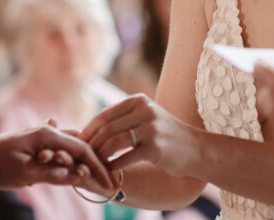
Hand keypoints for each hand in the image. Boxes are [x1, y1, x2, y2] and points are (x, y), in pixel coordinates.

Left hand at [0, 124, 115, 191]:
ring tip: (96, 180)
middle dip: (95, 164)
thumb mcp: (27, 173)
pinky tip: (78, 170)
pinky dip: (71, 160)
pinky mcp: (37, 143)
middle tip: (108, 183)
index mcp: (48, 136)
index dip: (98, 167)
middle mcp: (48, 131)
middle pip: (81, 146)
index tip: (110, 183)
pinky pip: (61, 150)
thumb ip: (54, 173)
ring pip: (72, 147)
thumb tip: (79, 176)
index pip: (82, 150)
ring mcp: (43, 135)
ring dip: (83, 163)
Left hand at [80, 94, 199, 176]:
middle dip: (91, 144)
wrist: (194, 148)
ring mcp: (151, 128)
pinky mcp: (155, 147)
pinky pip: (126, 157)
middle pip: (107, 128)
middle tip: (82, 157)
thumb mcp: (145, 118)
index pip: (105, 115)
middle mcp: (145, 110)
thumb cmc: (164, 135)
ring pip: (114, 142)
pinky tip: (107, 172)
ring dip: (99, 155)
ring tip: (93, 165)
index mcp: (139, 100)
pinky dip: (113, 166)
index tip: (79, 144)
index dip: (89, 130)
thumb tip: (90, 129)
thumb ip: (123, 118)